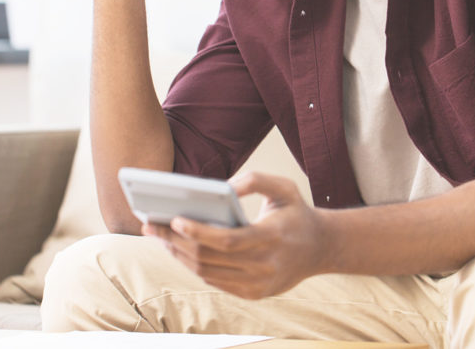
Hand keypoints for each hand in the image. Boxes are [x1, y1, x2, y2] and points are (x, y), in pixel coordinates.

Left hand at [142, 172, 327, 298]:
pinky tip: (178, 249)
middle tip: (152, 225)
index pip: (227, 241)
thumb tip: (223, 187)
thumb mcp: (285, 186)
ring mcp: (259, 285)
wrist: (322, 248)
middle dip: (176, 241)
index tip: (175, 219)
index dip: (198, 232)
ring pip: (207, 273)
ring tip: (160, 236)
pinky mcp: (253, 295)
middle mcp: (265, 267)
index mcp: (272, 238)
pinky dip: (193, 265)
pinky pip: (214, 281)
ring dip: (178, 254)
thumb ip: (255, 180)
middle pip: (210, 258)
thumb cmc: (297, 212)